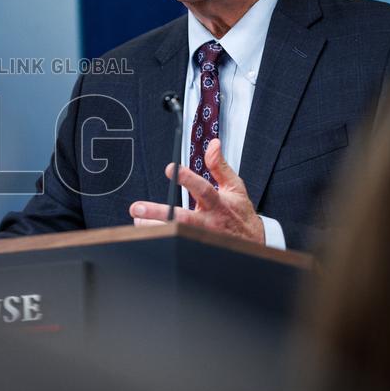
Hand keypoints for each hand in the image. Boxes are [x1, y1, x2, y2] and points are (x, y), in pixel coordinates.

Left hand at [128, 138, 264, 243]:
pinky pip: (174, 243)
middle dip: (158, 213)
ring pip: (174, 234)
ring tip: (138, 219)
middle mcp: (208, 222)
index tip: (171, 169)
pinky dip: (159, 237)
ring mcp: (201, 237)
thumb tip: (213, 144)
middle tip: (137, 208)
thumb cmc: (240, 213)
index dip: (188, 179)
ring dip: (153, 227)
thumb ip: (220, 166)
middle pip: (182, 218)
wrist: (252, 243)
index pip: (203, 189)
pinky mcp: (194, 246)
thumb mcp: (235, 187)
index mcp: (218, 204)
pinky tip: (146, 230)